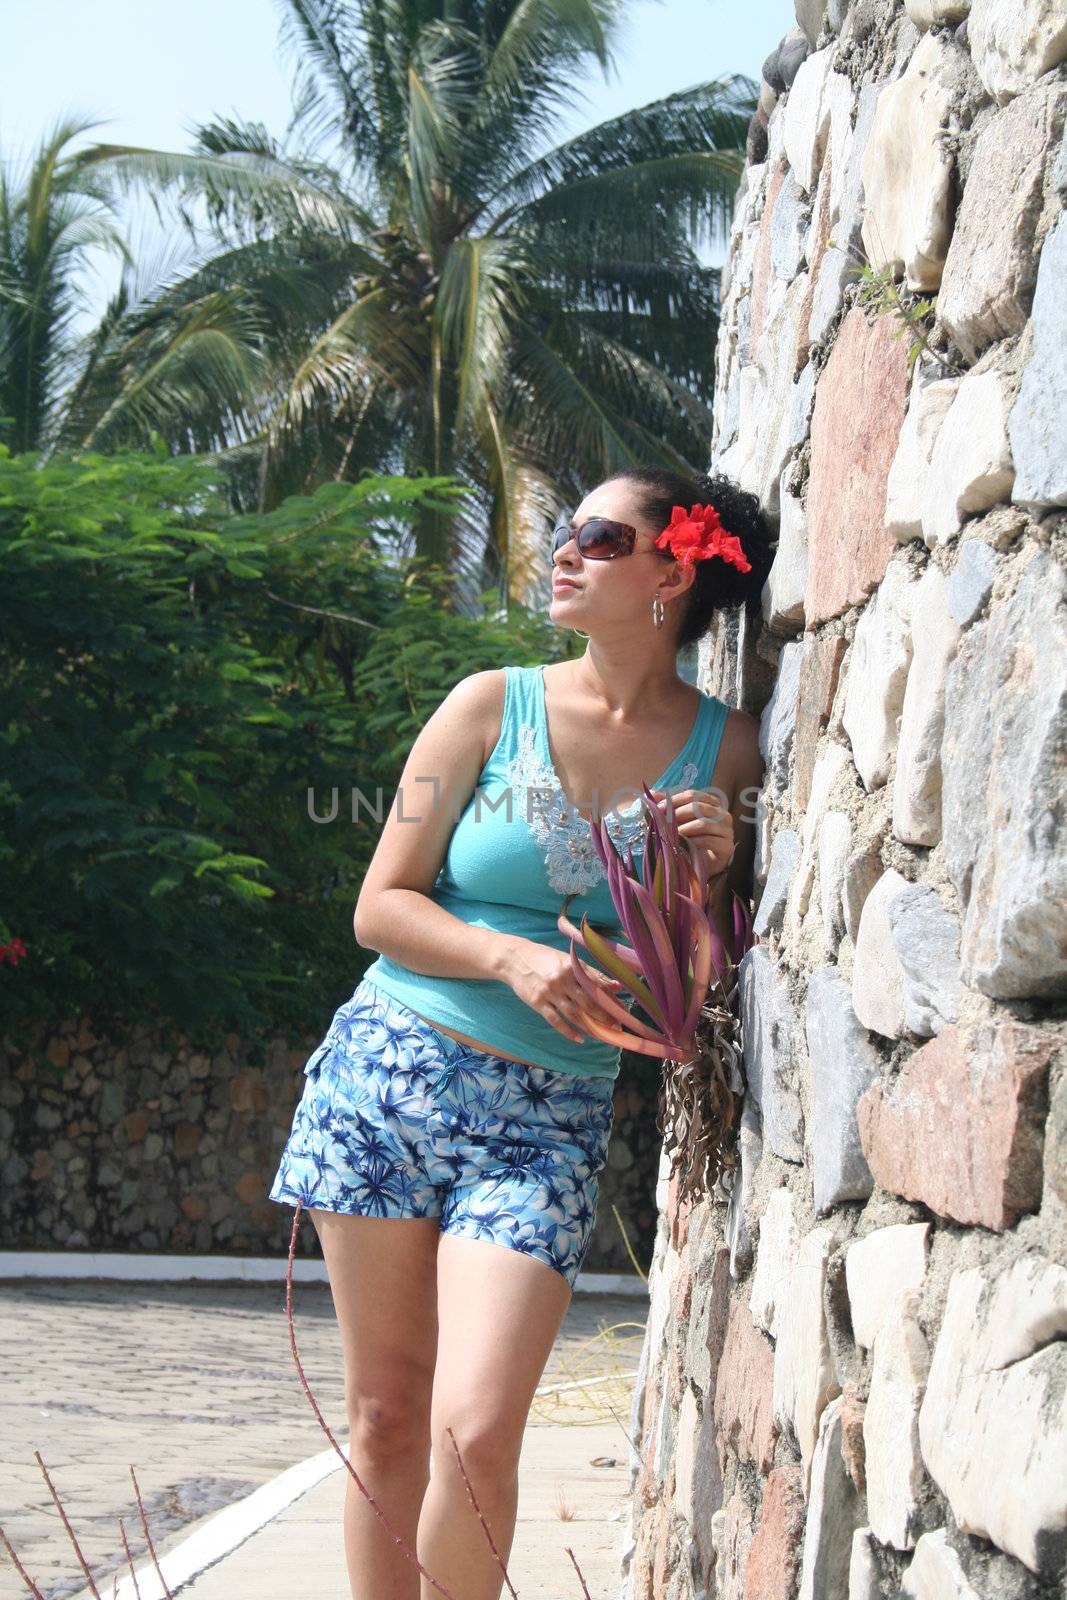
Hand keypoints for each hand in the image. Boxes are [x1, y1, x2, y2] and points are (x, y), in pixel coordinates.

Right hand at [507, 940, 627, 1043]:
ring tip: (602, 1035)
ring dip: (590, 1026)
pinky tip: (580, 1038)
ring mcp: (549, 992)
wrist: (514, 959)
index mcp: (571, 967)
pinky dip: (569, 1031)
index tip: (623, 1011)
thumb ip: (590, 973)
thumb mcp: (567, 960)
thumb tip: (615, 986)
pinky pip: (556, 1021)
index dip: (610, 999)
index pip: (596, 985)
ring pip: (574, 1013)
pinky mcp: (537, 1003)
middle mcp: (562, 979)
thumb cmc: (544, 958)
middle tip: (616, 1027)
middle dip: (604, 1016)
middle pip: (588, 1002)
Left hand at [648, 786, 734, 889]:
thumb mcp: (679, 821)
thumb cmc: (692, 839)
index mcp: (712, 803)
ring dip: (684, 829)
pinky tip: (683, 845)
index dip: (674, 800)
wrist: (704, 864)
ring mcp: (727, 830)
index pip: (692, 795)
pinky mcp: (727, 846)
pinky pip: (709, 840)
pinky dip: (693, 842)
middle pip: (698, 807)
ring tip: (671, 836)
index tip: (658, 809)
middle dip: (677, 814)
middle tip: (663, 824)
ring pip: (703, 824)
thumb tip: (652, 793)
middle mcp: (723, 814)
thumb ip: (668, 806)